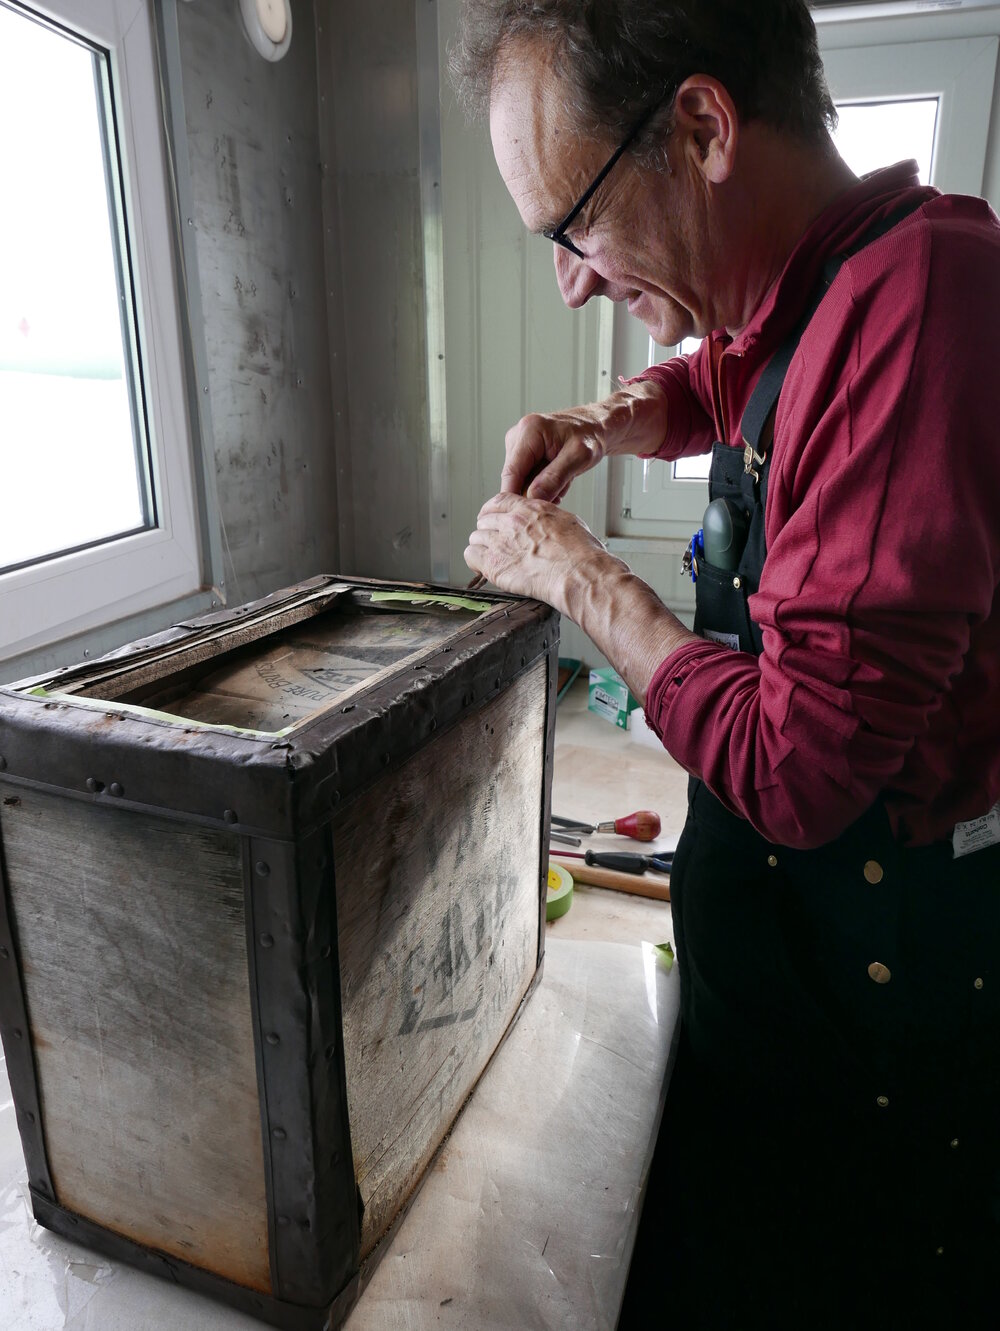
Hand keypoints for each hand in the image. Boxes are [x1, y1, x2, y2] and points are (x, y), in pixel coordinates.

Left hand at [465, 493, 626, 614]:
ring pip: (475, 538)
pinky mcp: (494, 564)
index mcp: (529, 509)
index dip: (492, 512)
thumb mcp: (567, 521)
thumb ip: (547, 519)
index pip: (498, 502)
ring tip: (491, 557)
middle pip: (484, 520)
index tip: (492, 519)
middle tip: (494, 543)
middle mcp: (511, 523)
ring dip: (481, 547)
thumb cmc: (581, 554)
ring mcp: (500, 543)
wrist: (578, 574)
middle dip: (488, 531)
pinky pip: (470, 556)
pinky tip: (484, 567)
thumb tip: (545, 524)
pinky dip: (475, 562)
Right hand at [500, 382, 668, 501]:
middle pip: (514, 479)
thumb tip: (532, 497)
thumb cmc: (590, 435)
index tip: (530, 513)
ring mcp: (518, 445)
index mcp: (529, 431)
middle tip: (561, 489)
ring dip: (542, 489)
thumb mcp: (578, 458)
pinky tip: (558, 477)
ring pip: (521, 481)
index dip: (517, 497)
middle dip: (536, 492)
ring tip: (564, 479)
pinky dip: (543, 484)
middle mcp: (518, 436)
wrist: (596, 427)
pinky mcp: (522, 453)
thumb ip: (554, 478)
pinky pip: (527, 479)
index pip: (511, 473)